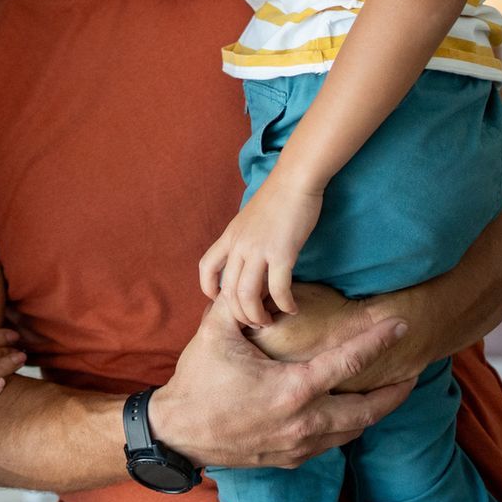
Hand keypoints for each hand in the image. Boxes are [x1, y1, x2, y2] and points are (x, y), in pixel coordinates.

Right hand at [147, 296, 415, 469]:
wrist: (178, 433)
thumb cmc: (197, 380)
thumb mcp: (215, 333)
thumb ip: (239, 302)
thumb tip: (256, 276)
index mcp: (292, 388)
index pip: (348, 361)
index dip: (378, 341)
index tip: (400, 325)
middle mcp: (304, 422)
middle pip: (368, 410)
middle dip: (395, 392)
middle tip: (413, 373)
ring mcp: (300, 445)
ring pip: (353, 431)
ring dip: (374, 412)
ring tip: (388, 393)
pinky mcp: (291, 459)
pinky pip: (332, 444)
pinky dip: (348, 427)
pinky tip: (349, 414)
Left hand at [199, 173, 324, 327]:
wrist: (295, 180)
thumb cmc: (278, 197)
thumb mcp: (251, 219)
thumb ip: (246, 238)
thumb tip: (250, 257)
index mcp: (230, 236)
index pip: (206, 267)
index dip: (208, 288)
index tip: (220, 301)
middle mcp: (239, 245)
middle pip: (228, 290)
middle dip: (239, 313)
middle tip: (254, 321)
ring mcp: (258, 250)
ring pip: (248, 295)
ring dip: (257, 315)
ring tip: (268, 321)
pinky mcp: (282, 253)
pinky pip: (278, 289)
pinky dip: (285, 303)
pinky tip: (292, 308)